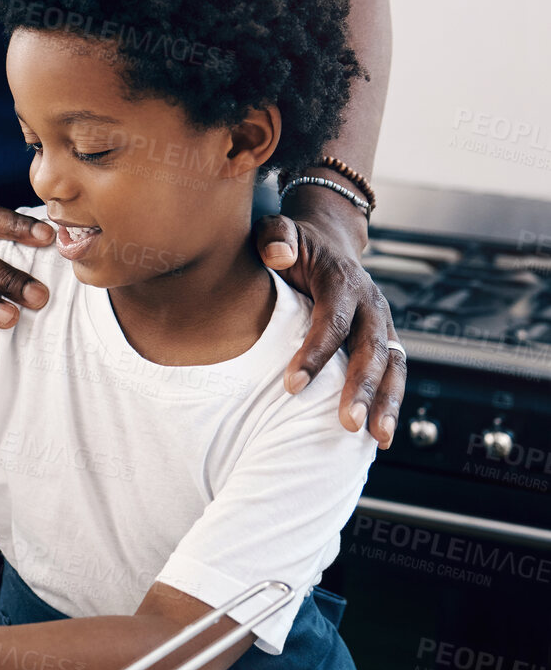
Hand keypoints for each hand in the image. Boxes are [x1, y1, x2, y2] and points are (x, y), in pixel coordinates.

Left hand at [255, 198, 404, 448]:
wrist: (327, 242)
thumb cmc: (295, 244)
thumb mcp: (280, 230)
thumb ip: (275, 237)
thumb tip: (277, 254)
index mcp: (343, 281)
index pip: (332, 320)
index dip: (315, 353)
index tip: (291, 386)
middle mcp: (371, 304)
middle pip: (371, 349)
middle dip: (361, 387)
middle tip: (348, 423)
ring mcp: (383, 324)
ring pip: (393, 365)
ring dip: (387, 402)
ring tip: (377, 438)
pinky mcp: (386, 341)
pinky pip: (395, 374)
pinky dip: (391, 403)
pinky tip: (381, 436)